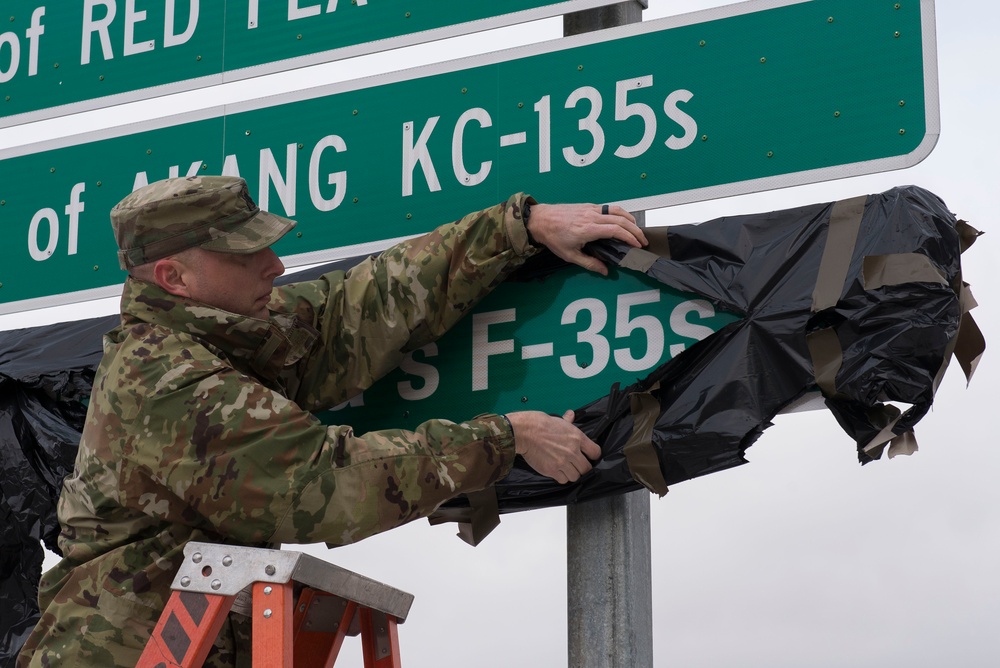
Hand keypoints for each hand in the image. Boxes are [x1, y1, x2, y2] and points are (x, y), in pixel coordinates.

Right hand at [506, 410, 601, 482]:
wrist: (525, 432)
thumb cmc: (540, 424)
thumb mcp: (558, 420)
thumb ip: (568, 420)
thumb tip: (571, 415)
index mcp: (577, 438)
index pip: (595, 452)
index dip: (593, 456)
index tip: (589, 457)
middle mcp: (573, 451)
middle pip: (587, 468)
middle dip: (582, 468)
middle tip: (575, 465)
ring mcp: (563, 462)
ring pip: (575, 476)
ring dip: (571, 473)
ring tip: (565, 468)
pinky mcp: (552, 470)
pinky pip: (563, 480)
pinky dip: (560, 477)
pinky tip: (556, 471)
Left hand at [525, 203, 646, 274]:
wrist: (540, 220)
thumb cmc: (553, 237)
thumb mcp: (570, 255)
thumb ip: (589, 263)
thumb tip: (605, 271)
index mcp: (588, 229)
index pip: (616, 230)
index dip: (630, 237)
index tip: (637, 244)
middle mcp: (592, 216)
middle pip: (621, 220)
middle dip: (635, 230)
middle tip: (642, 240)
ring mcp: (591, 209)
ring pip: (616, 211)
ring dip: (630, 219)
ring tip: (636, 229)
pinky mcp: (588, 206)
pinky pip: (608, 208)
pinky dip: (619, 214)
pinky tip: (622, 220)